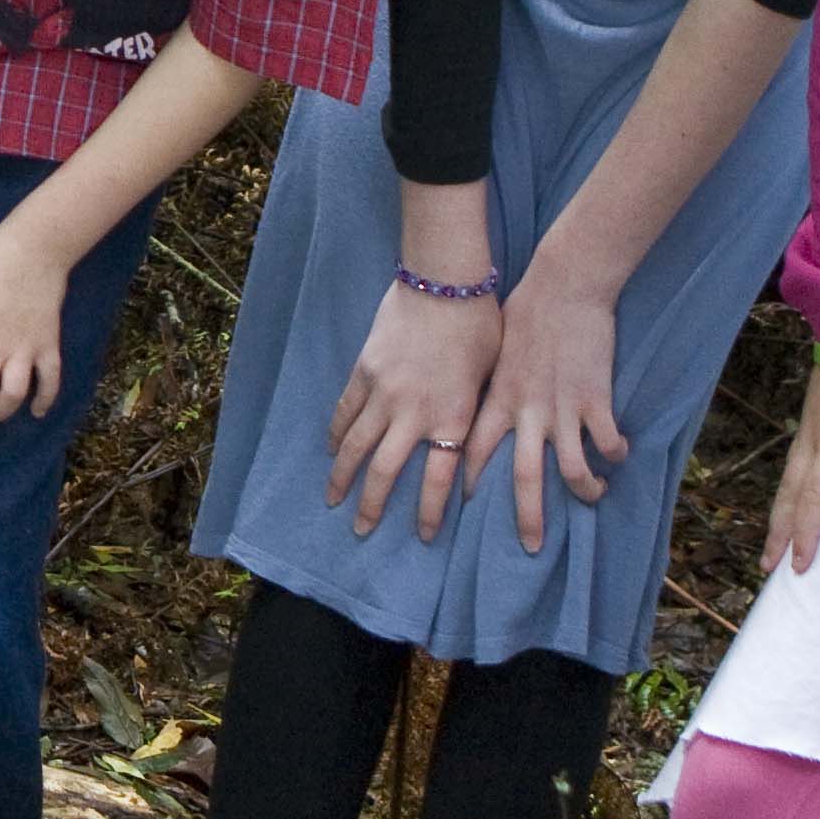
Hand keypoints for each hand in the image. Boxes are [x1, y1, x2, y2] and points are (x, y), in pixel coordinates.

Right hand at [328, 282, 498, 539]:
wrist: (445, 282)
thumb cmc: (481, 327)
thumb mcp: (489, 379)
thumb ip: (472, 415)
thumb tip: (467, 444)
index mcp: (451, 417)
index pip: (437, 480)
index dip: (428, 512)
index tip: (422, 536)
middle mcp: (413, 413)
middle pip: (385, 471)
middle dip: (371, 506)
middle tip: (361, 530)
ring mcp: (383, 392)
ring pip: (354, 445)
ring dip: (342, 477)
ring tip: (333, 499)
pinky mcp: (364, 371)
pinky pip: (345, 411)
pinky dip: (335, 434)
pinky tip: (330, 450)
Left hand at [471, 279, 626, 555]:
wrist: (564, 285)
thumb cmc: (524, 311)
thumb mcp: (492, 352)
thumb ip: (489, 387)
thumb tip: (482, 409)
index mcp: (496, 400)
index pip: (471, 454)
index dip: (466, 485)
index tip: (461, 510)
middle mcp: (526, 411)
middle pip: (523, 479)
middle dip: (525, 518)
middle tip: (530, 549)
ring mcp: (562, 407)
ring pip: (572, 469)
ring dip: (584, 489)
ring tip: (592, 495)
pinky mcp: (595, 397)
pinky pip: (607, 440)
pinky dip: (616, 453)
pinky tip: (618, 454)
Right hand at [768, 362, 819, 571]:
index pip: (815, 502)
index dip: (807, 536)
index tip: (798, 568)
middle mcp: (814, 442)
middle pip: (790, 497)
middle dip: (779, 533)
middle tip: (767, 565)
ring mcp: (810, 428)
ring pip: (788, 480)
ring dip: (779, 513)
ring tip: (772, 539)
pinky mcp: (815, 417)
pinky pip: (793, 464)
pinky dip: (787, 489)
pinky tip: (790, 492)